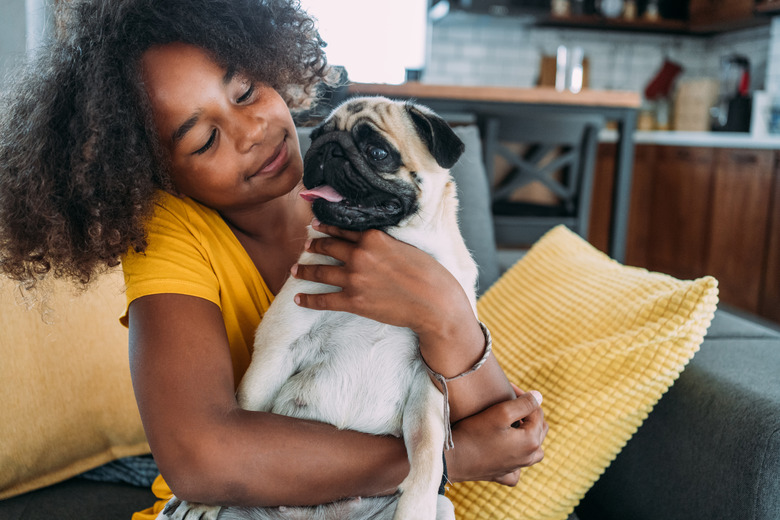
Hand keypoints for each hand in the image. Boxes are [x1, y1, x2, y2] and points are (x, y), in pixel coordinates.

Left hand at [291, 220, 470, 336]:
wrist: (433, 302)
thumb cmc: (427, 273)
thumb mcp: (404, 246)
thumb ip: (383, 243)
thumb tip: (370, 243)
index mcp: (373, 237)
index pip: (343, 229)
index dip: (326, 227)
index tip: (315, 225)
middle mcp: (359, 254)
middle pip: (328, 247)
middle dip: (314, 246)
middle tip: (305, 246)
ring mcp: (354, 278)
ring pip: (320, 271)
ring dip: (305, 270)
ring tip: (295, 270)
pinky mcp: (353, 301)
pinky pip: (324, 299)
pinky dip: (309, 299)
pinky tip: (299, 298)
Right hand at [446, 384, 547, 485]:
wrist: (452, 459)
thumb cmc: (475, 433)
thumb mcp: (500, 413)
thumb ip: (524, 403)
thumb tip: (539, 396)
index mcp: (531, 441)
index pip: (537, 411)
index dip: (524, 396)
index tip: (508, 387)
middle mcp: (528, 458)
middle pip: (539, 429)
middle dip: (528, 413)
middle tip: (511, 401)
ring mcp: (515, 468)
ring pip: (534, 450)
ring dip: (528, 434)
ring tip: (513, 423)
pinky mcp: (502, 475)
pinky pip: (517, 469)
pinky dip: (517, 458)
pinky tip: (508, 451)